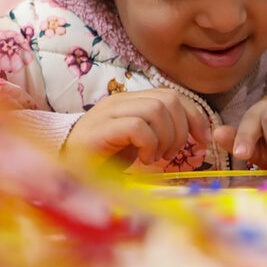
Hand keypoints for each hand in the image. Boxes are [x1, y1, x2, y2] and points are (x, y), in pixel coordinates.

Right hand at [65, 88, 211, 165]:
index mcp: (130, 101)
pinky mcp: (101, 129)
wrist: (64, 170)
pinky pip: (138, 126)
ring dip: (166, 138)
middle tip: (172, 154)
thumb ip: (162, 134)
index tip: (202, 140)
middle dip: (181, 130)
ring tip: (156, 157)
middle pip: (169, 99)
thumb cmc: (102, 160)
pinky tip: (144, 159)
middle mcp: (120, 100)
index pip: (172, 95)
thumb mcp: (139, 144)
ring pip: (156, 110)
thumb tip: (201, 139)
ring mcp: (109, 112)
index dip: (195, 116)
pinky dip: (149, 145)